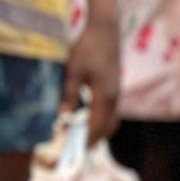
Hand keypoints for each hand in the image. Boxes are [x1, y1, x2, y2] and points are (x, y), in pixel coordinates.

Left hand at [64, 16, 121, 142]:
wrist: (105, 30)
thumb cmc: (87, 48)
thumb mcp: (73, 71)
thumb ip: (69, 94)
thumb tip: (62, 117)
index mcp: (106, 96)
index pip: (97, 126)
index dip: (85, 140)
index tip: (72, 150)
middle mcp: (115, 98)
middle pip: (107, 127)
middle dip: (92, 140)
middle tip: (74, 149)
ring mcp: (117, 93)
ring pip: (110, 120)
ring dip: (97, 131)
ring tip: (78, 138)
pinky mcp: (114, 88)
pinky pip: (109, 112)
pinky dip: (99, 121)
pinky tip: (84, 120)